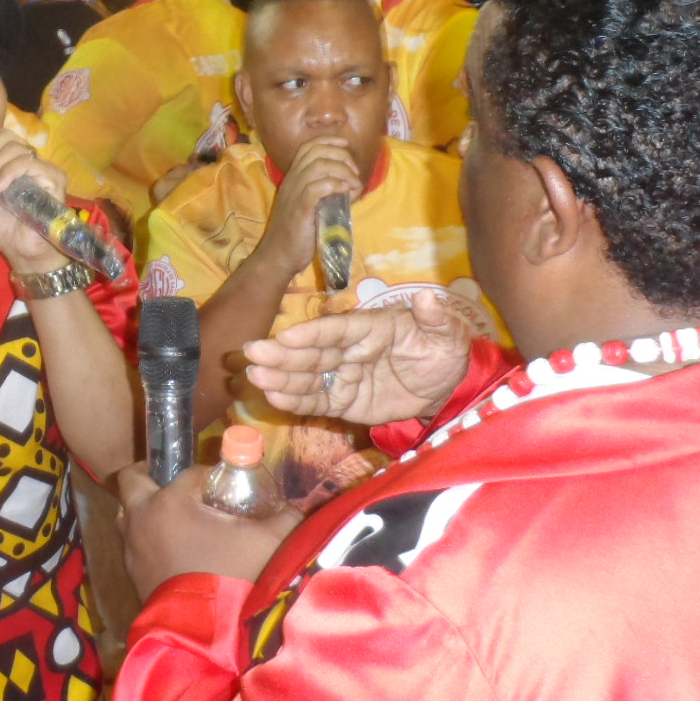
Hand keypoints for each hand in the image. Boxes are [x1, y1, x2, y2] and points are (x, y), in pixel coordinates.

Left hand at [0, 128, 70, 274]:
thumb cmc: (2, 228)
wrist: (20, 251)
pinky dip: (10, 171)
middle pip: (7, 135)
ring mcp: (42, 169)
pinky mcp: (54, 178)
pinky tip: (0, 189)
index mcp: (9, 163)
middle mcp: (27, 162)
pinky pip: (30, 162)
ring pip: (17, 147)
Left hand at [116, 462, 301, 597]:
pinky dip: (148, 539)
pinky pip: (134, 544)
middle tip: (172, 482)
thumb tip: (295, 509)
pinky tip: (174, 549)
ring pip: (127, 515)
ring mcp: (132, 549)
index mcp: (169, 502)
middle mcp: (142, 519)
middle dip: (150, 477)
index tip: (228, 487)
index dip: (210, 476)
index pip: (190, 473)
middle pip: (132, 482)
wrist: (207, 633)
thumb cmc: (235, 575)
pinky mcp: (133, 576)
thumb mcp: (270, 541)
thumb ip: (286, 517)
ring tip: (173, 516)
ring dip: (144, 510)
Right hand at [243, 291, 470, 426]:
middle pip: (313, 352)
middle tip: (252, 354)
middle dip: (283, 354)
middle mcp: (350, 350)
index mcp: (370, 328)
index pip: (338, 330)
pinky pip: (317, 402)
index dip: (312, 333)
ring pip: (308, 377)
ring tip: (255, 377)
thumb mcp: (447, 335)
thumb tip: (428, 298)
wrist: (445, 385)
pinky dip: (295, 401)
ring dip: (281, 377)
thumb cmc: (442, 351)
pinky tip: (273, 397)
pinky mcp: (344, 401)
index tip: (286, 336)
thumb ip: (435, 318)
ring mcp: (344, 376)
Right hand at [252, 136, 361, 280]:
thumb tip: (348, 186)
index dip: (329, 141)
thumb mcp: (309, 206)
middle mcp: (292, 180)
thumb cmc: (296, 233)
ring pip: (319, 166)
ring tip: (353, 185)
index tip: (346, 145)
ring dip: (343, 171)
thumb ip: (324, 193)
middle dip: (342, 156)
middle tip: (354, 173)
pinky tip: (344, 194)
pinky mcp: (300, 209)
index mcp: (293, 177)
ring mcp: (294, 194)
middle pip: (317, 151)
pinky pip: (317, 188)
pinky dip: (335, 186)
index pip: (308, 147)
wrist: (277, 256)